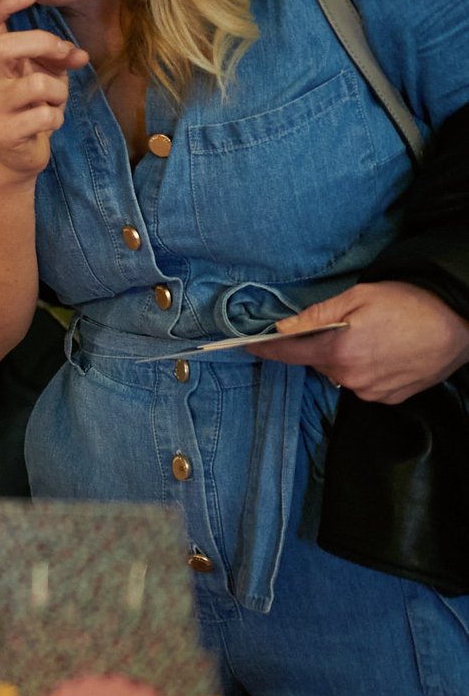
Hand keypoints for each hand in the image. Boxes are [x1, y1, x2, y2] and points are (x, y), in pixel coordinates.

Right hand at [0, 0, 88, 182]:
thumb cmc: (30, 107)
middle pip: (5, 47)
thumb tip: (80, 53)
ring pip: (36, 85)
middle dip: (43, 44)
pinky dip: (55, 120)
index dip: (4, 2)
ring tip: (55, 103)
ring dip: (59, 93)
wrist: (15, 156)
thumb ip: (61, 58)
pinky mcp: (4, 132)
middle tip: (62, 53)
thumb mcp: (49, 76)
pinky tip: (48, 124)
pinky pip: (44, 117)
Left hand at [247, 281, 468, 402]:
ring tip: (372, 337)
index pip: (289, 354)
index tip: (247, 346)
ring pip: (340, 374)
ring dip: (345, 358)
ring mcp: (371, 391)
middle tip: (347, 325)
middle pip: (317, 363)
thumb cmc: (410, 304)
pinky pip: (363, 383)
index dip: (266, 349)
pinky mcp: (390, 398)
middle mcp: (351, 378)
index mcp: (340, 351)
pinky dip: (365, 369)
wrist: (460, 324)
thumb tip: (284, 328)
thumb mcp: (359, 297)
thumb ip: (317, 315)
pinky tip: (384, 352)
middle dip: (321, 345)